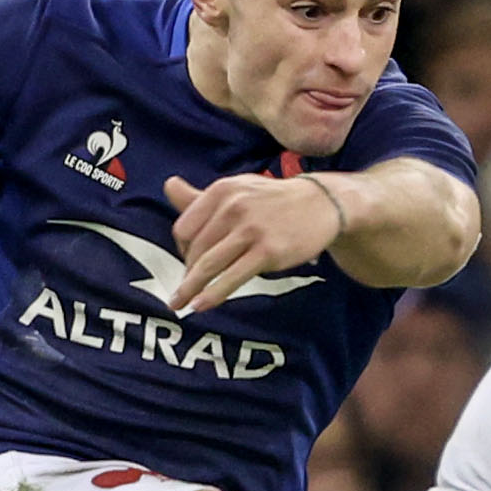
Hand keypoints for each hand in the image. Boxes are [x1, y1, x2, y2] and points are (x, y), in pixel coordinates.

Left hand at [161, 172, 343, 314]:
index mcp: (222, 191)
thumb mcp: (238, 190)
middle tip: (188, 287)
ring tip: (180, 304)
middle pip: (196, 248)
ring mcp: (252, 230)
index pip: (185, 227)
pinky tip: (202, 305)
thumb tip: (168, 185)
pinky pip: (233, 277)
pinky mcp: (268, 252)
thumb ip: (201, 196)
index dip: (181, 248)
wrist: (322, 204)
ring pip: (210, 264)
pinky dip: (214, 294)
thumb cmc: (274, 200)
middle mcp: (234, 207)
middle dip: (188, 271)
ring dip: (191, 288)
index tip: (188, 262)